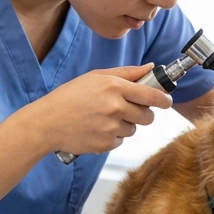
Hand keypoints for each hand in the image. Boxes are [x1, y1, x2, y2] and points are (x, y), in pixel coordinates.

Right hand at [34, 65, 171, 155]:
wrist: (46, 122)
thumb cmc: (69, 97)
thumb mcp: (95, 77)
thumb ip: (126, 73)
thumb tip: (150, 68)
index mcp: (114, 87)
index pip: (151, 95)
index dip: (164, 99)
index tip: (167, 101)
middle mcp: (115, 107)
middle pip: (147, 116)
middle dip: (143, 114)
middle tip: (129, 110)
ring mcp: (110, 127)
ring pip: (133, 129)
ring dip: (125, 125)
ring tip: (104, 118)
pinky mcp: (105, 144)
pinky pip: (120, 141)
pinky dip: (112, 137)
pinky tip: (96, 129)